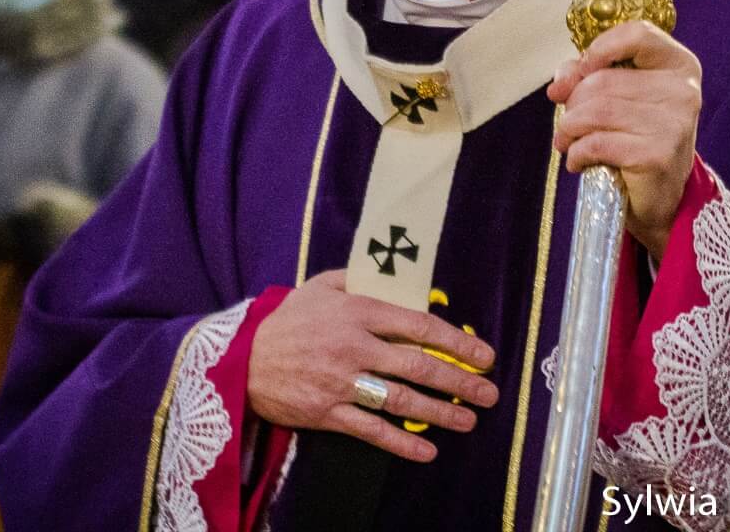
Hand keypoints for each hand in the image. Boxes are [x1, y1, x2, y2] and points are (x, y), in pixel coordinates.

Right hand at [246, 270, 498, 462]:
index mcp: (358, 311)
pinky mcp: (327, 412)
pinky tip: (427, 450)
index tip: (484, 354)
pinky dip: (401, 442)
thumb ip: (360, 279)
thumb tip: (401, 279)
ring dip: (440, 413)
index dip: (457, 342)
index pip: (419, 326)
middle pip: (419, 366)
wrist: (241, 359)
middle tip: (489, 393)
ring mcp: (341, 382)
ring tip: (469, 421)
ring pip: (401, 400)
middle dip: (460, 381)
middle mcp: (355, 346)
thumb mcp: (322, 286)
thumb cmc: (288, 319)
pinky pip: (371, 430)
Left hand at [548, 20, 703, 258]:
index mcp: (679, 65)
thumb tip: (561, 80)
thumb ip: (590, 75)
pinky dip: (577, 152)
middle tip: (568, 123)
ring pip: (595, 110)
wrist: (662, 197)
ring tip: (567, 142)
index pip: (638, 34)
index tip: (582, 69)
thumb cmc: (638, 138)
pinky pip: (597, 142)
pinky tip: (579, 160)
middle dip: (573, 102)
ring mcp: (673, 124)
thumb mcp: (621, 97)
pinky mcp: (656, 155)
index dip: (599, 49)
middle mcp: (682, 91)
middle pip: (603, 79)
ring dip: (569, 129)